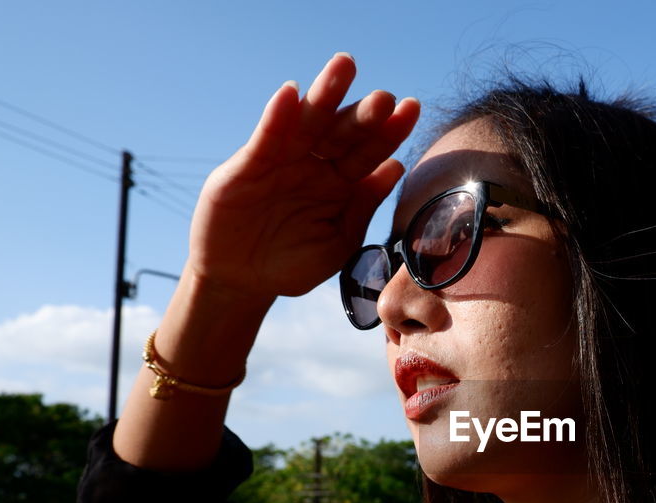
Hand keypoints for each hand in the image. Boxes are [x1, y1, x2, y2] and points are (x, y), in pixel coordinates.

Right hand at [186, 53, 418, 300]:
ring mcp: (282, 161)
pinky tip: (292, 94)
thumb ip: (362, 206)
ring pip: (307, 123)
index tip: (412, 108)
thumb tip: (395, 167)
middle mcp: (315, 165)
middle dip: (364, 113)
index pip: (370, 152)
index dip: (390, 131)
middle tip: (385, 97)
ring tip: (345, 67)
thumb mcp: (337, 241)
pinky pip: (266, 138)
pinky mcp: (248, 167)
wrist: (243, 282)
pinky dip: (278, 116)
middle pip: (343, 131)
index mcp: (342, 183)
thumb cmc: (293, 264)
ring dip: (326, 95)